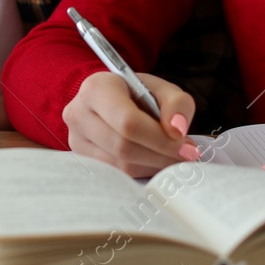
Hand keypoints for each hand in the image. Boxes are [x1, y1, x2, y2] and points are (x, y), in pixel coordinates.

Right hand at [64, 71, 197, 176]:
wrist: (109, 101)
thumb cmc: (137, 94)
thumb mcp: (161, 89)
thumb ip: (177, 103)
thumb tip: (178, 131)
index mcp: (96, 89)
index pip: (128, 122)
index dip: (161, 139)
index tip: (188, 147)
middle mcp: (78, 114)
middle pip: (124, 147)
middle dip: (161, 155)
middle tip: (187, 157)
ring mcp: (76, 141)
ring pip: (120, 167)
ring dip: (153, 167)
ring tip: (172, 158)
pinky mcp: (82, 161)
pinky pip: (116, 176)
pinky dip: (141, 172)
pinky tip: (154, 162)